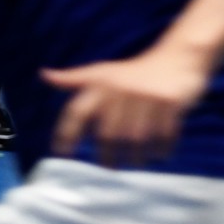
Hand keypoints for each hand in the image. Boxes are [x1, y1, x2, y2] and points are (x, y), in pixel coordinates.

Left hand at [44, 48, 210, 167]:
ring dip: (136, 157)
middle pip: (108, 134)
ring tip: (136, 163)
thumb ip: (74, 78)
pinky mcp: (171, 102)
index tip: (63, 153)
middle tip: (110, 167)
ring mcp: (149, 96)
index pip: (78, 110)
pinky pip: (164, 135)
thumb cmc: (135, 72)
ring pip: (137, 139)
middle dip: (107, 156)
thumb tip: (44, 75)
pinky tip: (159, 155)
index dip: (67, 133)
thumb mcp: (104, 72)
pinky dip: (161, 150)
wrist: (179, 56)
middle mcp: (123, 89)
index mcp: (103, 83)